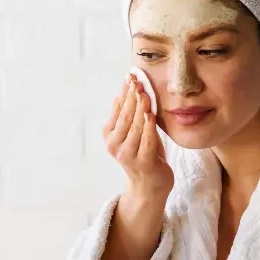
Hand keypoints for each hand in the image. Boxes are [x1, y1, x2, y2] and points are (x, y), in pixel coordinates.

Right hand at [104, 75, 172, 199]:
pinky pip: (146, 141)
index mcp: (110, 134)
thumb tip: (131, 87)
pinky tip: (150, 115)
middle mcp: (114, 144)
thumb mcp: (136, 130)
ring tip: (144, 93)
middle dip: (132, 96)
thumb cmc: (145, 152)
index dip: (124, 91)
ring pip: (134, 126)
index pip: (117, 108)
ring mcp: (127, 155)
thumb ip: (133, 113)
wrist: (150, 184)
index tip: (130, 76)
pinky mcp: (143, 163)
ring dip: (140, 108)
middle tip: (137, 80)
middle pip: (125, 115)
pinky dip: (148, 127)